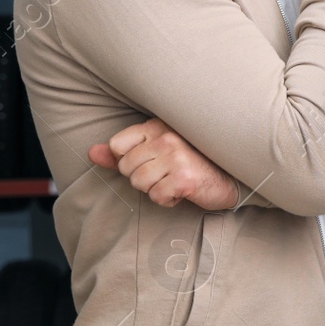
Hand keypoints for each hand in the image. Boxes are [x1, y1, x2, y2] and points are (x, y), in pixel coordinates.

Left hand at [88, 118, 240, 209]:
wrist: (232, 177)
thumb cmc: (193, 163)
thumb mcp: (157, 151)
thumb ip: (122, 152)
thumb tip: (92, 153)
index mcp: (159, 126)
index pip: (118, 145)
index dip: (127, 160)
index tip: (149, 162)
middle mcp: (167, 138)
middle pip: (126, 167)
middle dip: (142, 178)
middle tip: (166, 174)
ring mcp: (177, 157)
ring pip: (138, 182)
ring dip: (154, 189)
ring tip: (174, 182)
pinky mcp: (185, 178)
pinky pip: (156, 196)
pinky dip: (168, 200)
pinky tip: (182, 191)